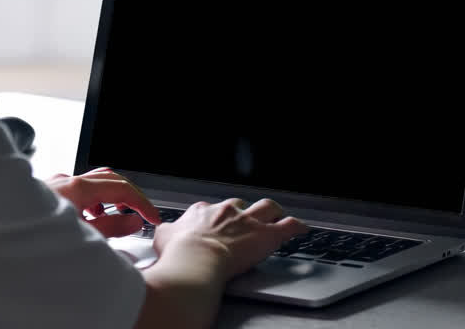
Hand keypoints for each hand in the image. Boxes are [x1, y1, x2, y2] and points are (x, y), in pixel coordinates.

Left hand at [45, 167, 159, 237]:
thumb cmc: (34, 240)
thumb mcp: (82, 238)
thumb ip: (111, 227)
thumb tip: (132, 220)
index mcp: (77, 188)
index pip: (121, 188)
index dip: (141, 202)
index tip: (152, 217)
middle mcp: (63, 180)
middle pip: (108, 177)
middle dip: (127, 194)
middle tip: (140, 212)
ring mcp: (52, 184)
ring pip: (89, 181)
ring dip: (107, 196)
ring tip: (113, 217)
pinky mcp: (42, 192)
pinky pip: (74, 188)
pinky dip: (89, 198)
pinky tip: (87, 216)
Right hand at [152, 198, 305, 279]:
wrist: (196, 260)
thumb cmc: (179, 253)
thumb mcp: (163, 238)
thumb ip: (167, 232)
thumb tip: (164, 232)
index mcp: (202, 212)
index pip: (212, 209)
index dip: (216, 217)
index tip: (217, 224)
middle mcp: (226, 212)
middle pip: (239, 205)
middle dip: (244, 212)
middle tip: (246, 222)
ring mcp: (248, 222)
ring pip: (266, 207)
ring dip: (273, 211)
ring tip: (277, 215)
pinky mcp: (266, 235)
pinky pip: (288, 226)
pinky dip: (297, 226)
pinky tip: (302, 228)